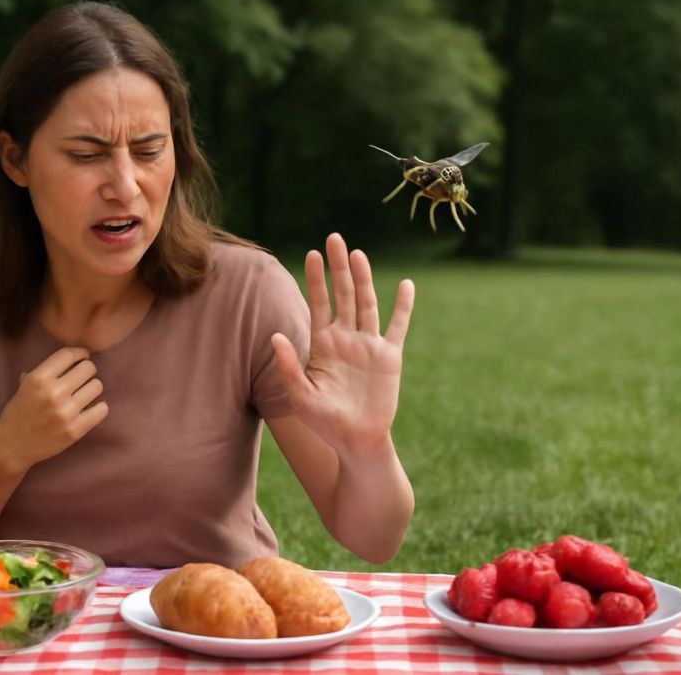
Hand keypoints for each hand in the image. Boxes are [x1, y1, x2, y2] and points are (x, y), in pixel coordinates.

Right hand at [0, 347, 107, 471]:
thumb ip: (44, 372)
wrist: (11, 446)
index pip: (69, 354)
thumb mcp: (25, 387)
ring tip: (84, 396)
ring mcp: (65, 412)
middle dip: (87, 371)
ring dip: (92, 389)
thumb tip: (70, 359)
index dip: (80, 353)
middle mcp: (53, 392)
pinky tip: (90, 410)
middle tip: (82, 380)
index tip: (83, 357)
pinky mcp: (75, 430)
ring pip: (97, 386)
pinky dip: (99, 408)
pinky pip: (102, 410)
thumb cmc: (18, 413)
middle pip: (88, 368)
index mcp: (38, 378)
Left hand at [272, 233, 413, 455]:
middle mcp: (346, 339)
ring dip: (363, 279)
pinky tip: (405, 285)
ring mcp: (368, 346)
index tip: (312, 254)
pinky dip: (403, 307)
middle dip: (338, 268)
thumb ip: (290, 366)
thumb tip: (275, 336)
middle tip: (334, 237)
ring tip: (357, 254)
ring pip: (367, 304)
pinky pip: (397, 327)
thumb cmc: (324, 422)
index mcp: (323, 344)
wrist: (356, 442)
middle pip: (343, 295)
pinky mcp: (389, 357)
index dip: (316, 279)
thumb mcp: (301, 395)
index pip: (318, 303)